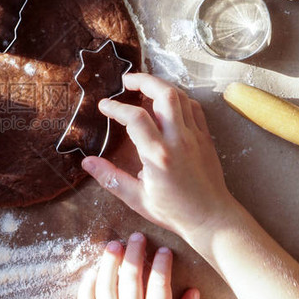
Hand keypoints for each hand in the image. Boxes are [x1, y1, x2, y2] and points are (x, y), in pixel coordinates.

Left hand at [79, 233, 200, 298]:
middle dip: (135, 254)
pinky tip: (92, 271)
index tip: (163, 250)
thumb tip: (194, 291)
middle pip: (131, 280)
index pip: (159, 286)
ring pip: (105, 287)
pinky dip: (87, 286)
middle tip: (137, 237)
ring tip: (114, 245)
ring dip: (109, 263)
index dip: (161, 264)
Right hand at [81, 73, 240, 244]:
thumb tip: (87, 162)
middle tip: (126, 81)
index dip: (116, 107)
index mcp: (158, 155)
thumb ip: (111, 178)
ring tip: (143, 88)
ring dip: (160, 86)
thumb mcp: (137, 198)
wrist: (212, 218)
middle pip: (164, 94)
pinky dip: (178, 99)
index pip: (135, 118)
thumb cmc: (174, 211)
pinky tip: (166, 104)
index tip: (104, 106)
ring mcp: (195, 136)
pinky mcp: (206, 137)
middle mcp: (178, 140)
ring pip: (180, 96)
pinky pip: (193, 108)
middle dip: (143, 81)